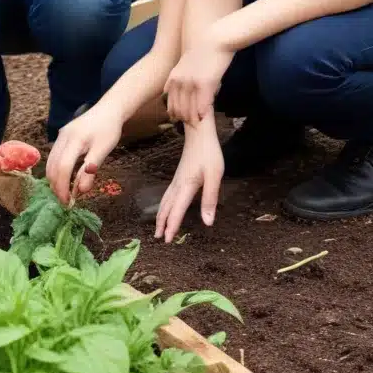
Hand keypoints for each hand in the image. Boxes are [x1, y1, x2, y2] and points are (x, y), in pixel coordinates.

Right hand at [46, 103, 123, 204]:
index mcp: (75, 139)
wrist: (108, 109)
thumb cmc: (109, 130)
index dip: (63, 186)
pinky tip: (64, 179)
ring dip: (54, 180)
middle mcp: (63, 137)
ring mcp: (60, 136)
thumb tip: (80, 191)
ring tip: (64, 193)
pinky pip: (53, 157)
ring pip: (50, 163)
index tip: (68, 202)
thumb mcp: (103, 150)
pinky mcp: (61, 137)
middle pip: (53, 166)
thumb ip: (91, 170)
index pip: (63, 167)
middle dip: (56, 186)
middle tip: (65, 202)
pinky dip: (56, 171)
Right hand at [154, 115, 223, 242]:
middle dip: (162, 223)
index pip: (177, 211)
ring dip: (160, 215)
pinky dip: (163, 206)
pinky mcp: (178, 176)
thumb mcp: (214, 176)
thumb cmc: (209, 153)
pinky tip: (165, 207)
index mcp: (186, 186)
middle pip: (166, 207)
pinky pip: (167, 195)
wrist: (199, 133)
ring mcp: (176, 180)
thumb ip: (210, 199)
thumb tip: (207, 222)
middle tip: (158, 238)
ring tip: (158, 227)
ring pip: (165, 201)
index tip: (168, 240)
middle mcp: (178, 185)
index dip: (172, 226)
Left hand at [164, 32, 232, 126]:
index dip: (174, 113)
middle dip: (183, 119)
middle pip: (178, 109)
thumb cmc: (204, 50)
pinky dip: (203, 114)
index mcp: (174, 77)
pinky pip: (202, 105)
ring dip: (193, 119)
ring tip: (199, 124)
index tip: (179, 120)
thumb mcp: (187, 62)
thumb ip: (181, 75)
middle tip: (191, 126)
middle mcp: (180, 82)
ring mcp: (191, 83)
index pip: (169, 102)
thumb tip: (181, 86)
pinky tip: (205, 117)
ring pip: (189, 110)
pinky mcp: (205, 84)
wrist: (215, 39)